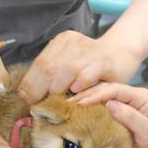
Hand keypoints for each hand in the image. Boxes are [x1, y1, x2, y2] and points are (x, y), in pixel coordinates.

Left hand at [18, 31, 139, 103]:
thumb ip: (53, 72)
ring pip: (65, 70)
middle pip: (49, 67)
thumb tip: (28, 94)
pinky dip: (78, 87)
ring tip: (55, 103)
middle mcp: (73, 43)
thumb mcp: (70, 61)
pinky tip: (75, 95)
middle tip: (38, 106)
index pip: (39, 62)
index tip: (26, 98)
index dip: (30, 82)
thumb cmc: (91, 64)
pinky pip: (86, 76)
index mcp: (61, 41)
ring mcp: (88, 51)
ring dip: (58, 89)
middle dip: (40, 89)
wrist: (121, 52)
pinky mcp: (103, 62)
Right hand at [72, 82, 147, 147]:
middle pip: (104, 89)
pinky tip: (77, 112)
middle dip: (86, 94)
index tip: (80, 103)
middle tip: (67, 103)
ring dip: (85, 99)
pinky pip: (102, 104)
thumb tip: (110, 105)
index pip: (113, 89)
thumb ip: (131, 118)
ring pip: (101, 95)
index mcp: (138, 96)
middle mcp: (130, 95)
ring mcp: (124, 101)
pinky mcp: (119, 109)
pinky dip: (89, 107)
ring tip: (68, 106)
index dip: (96, 94)